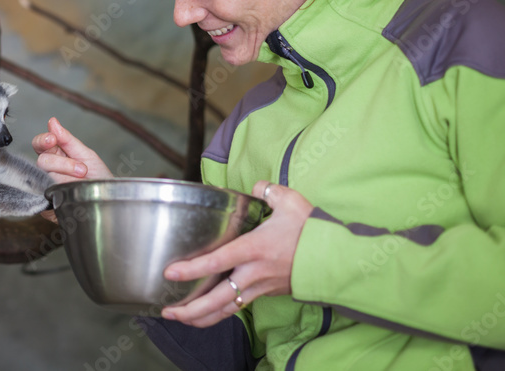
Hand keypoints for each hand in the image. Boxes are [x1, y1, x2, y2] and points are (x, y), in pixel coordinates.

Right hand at [32, 117, 111, 222]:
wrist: (108, 199)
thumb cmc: (98, 176)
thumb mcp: (86, 154)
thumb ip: (67, 139)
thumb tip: (52, 121)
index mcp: (56, 154)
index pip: (40, 144)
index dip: (42, 140)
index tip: (52, 139)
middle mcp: (50, 169)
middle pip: (42, 160)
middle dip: (62, 162)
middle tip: (82, 168)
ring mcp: (48, 185)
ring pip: (44, 176)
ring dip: (65, 174)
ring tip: (83, 177)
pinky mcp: (47, 203)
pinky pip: (43, 196)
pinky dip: (56, 192)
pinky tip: (68, 191)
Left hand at [160, 181, 312, 326]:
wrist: (339, 258)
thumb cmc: (313, 230)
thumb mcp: (290, 201)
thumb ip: (267, 190)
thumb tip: (256, 186)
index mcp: (254, 249)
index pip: (216, 261)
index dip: (191, 269)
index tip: (169, 272)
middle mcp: (254, 273)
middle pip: (216, 299)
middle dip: (189, 308)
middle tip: (167, 311)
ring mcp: (261, 286)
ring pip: (227, 309)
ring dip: (202, 317)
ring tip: (180, 319)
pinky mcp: (268, 293)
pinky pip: (239, 307)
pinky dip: (221, 314)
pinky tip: (207, 315)